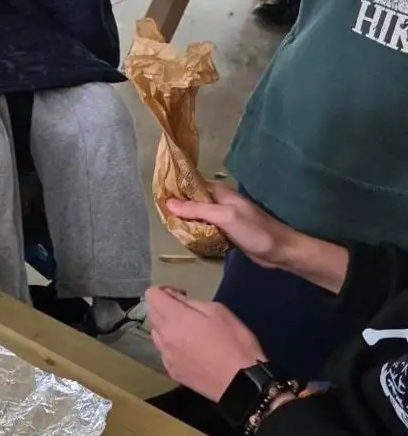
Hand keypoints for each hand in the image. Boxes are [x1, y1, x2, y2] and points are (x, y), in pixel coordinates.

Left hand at [146, 287, 263, 400]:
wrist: (240, 382)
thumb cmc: (234, 342)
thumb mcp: (218, 311)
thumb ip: (192, 303)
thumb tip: (177, 300)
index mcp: (174, 320)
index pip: (152, 295)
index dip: (164, 289)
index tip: (181, 294)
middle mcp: (163, 338)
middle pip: (151, 313)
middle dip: (164, 307)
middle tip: (186, 311)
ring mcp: (165, 357)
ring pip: (156, 334)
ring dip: (166, 326)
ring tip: (188, 330)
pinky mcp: (171, 372)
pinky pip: (164, 352)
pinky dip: (172, 345)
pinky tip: (190, 349)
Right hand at [166, 183, 348, 293]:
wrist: (280, 251)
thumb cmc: (255, 231)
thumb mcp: (225, 217)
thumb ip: (197, 210)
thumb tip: (168, 203)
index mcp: (218, 191)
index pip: (190, 184)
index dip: (173, 188)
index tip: (156, 196)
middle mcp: (218, 201)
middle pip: (190, 200)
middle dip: (176, 207)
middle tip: (160, 217)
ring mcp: (221, 216)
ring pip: (195, 215)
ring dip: (184, 221)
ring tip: (168, 227)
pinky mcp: (224, 231)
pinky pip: (203, 227)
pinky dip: (194, 231)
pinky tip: (185, 237)